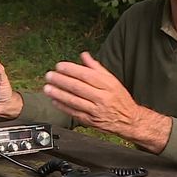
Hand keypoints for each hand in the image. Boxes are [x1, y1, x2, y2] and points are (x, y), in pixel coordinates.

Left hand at [43, 52, 170, 152]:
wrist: (129, 120)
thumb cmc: (119, 99)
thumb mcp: (112, 80)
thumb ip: (96, 67)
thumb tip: (84, 55)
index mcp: (108, 85)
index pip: (86, 75)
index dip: (71, 69)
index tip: (59, 66)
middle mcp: (102, 97)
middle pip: (78, 87)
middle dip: (61, 80)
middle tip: (50, 75)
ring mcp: (96, 110)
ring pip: (74, 100)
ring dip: (58, 93)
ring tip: (47, 87)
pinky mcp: (91, 121)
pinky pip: (74, 112)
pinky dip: (62, 106)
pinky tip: (54, 100)